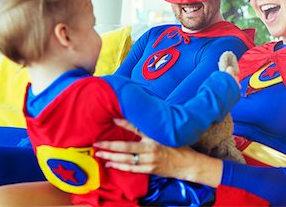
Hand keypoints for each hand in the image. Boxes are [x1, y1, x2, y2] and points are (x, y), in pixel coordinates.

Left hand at [94, 119, 222, 186]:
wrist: (188, 163)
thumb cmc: (178, 146)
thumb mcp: (167, 133)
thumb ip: (154, 127)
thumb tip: (141, 116)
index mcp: (156, 136)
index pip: (138, 127)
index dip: (125, 123)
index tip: (113, 118)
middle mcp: (151, 148)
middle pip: (127, 147)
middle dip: (110, 145)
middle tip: (97, 143)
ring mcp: (150, 160)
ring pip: (126, 159)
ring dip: (111, 157)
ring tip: (99, 154)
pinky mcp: (150, 169)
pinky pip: (131, 169)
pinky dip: (119, 167)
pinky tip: (110, 164)